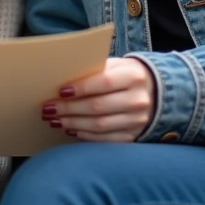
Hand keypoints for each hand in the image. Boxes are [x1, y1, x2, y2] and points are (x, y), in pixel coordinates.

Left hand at [40, 57, 155, 141]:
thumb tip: (64, 83)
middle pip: (98, 107)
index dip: (80, 88)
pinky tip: (71, 129)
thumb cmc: (126, 75)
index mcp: (133, 76)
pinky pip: (105, 139)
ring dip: (73, 124)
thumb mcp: (117, 66)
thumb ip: (95, 71)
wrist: (156, 92)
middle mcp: (138, 100)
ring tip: (55, 120)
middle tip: (48, 109)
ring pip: (99, 126)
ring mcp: (137, 120)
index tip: (60, 91)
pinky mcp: (133, 136)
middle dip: (69, 109)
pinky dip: (85, 135)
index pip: (104, 83)